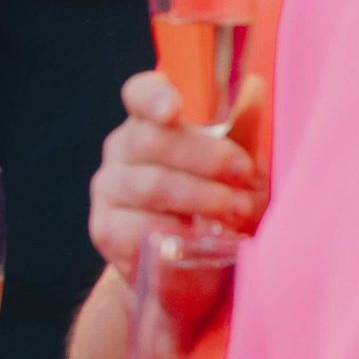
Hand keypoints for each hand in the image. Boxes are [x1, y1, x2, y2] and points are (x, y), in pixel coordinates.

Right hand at [88, 73, 260, 277]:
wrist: (197, 272)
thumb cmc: (220, 208)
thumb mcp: (238, 167)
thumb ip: (242, 130)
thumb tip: (252, 87)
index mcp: (152, 122)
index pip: (141, 94)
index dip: (155, 97)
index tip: (175, 111)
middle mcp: (123, 150)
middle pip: (152, 139)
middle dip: (206, 156)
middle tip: (243, 174)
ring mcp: (109, 189)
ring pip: (153, 185)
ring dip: (204, 198)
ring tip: (237, 212)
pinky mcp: (106, 229)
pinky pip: (141, 228)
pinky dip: (180, 234)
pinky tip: (202, 239)